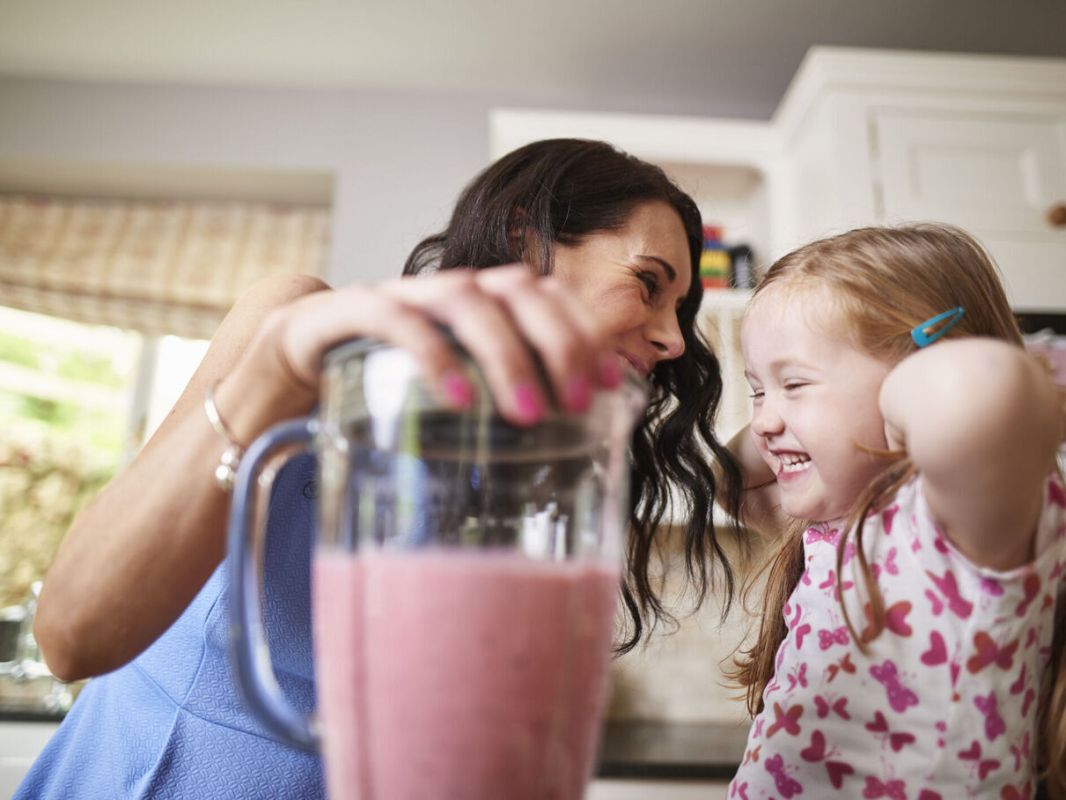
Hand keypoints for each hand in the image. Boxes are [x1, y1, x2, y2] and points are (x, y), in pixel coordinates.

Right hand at [259, 266, 620, 424]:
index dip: (585, 332)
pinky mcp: (346, 312)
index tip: (611, 384)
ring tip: (528, 413)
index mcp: (477, 309)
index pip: (546, 296)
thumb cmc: (378, 394)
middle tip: (578, 403)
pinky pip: (395, 319)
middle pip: (518, 288)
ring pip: (466, 298)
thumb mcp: (448, 403)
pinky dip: (433, 354)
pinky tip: (457, 399)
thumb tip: (567, 448)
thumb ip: (494, 409)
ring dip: (506, 353)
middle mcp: (444, 293)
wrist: (281, 374)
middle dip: (559, 342)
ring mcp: (398, 296)